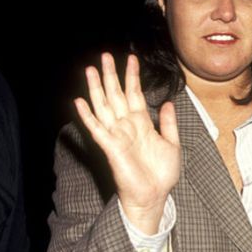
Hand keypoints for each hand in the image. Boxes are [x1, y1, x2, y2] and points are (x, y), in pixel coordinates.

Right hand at [75, 53, 180, 233]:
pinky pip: (96, 129)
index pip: (134, 94)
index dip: (132, 76)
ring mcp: (117, 135)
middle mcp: (127, 126)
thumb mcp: (172, 144)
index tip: (131, 59)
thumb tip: (168, 103)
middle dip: (110, 75)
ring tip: (90, 70)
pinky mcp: (110, 147)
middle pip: (116, 95)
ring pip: (103, 106)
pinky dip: (88, 116)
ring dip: (96, 89)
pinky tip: (80, 102)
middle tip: (105, 56)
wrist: (154, 196)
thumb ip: (169, 123)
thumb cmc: (162, 174)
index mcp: (141, 124)